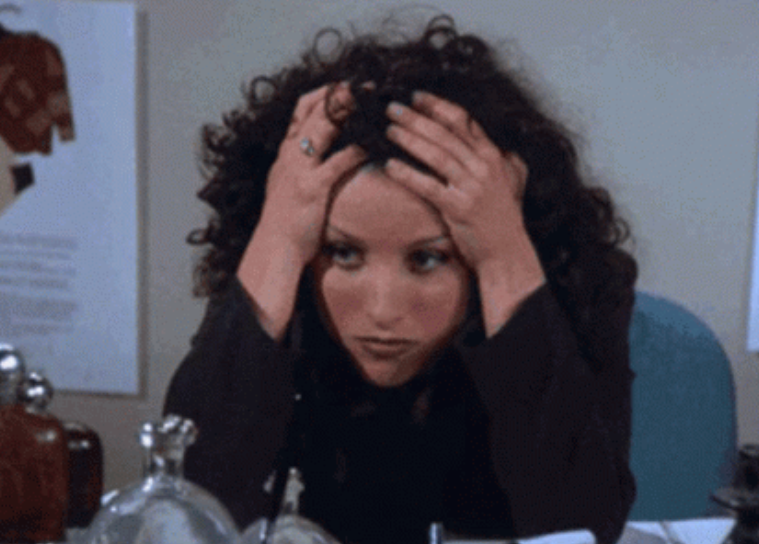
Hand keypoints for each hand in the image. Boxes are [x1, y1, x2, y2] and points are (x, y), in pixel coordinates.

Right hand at [256, 83, 364, 265]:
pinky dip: (356, 150)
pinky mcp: (312, 187)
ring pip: (323, 129)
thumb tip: (315, 154)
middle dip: (339, 95)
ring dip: (348, 112)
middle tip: (364, 86)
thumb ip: (299, 165)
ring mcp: (300, 169)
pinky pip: (338, 162)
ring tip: (370, 104)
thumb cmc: (284, 220)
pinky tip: (373, 146)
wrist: (274, 247)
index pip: (302, 110)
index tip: (343, 84)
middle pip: (313, 112)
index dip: (323, 94)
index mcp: (286, 152)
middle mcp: (291, 154)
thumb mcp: (285, 184)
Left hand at [384, 92, 544, 333]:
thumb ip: (501, 160)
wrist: (506, 252)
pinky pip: (427, 186)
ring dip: (409, 139)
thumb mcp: (508, 182)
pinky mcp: (458, 208)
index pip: (463, 121)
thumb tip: (493, 143)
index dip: (437, 106)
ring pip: (435, 155)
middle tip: (392, 107)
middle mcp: (484, 167)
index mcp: (493, 156)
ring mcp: (471, 187)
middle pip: (444, 134)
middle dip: (416, 118)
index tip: (416, 96)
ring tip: (389, 130)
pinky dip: (408, 174)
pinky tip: (390, 165)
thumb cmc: (502, 218)